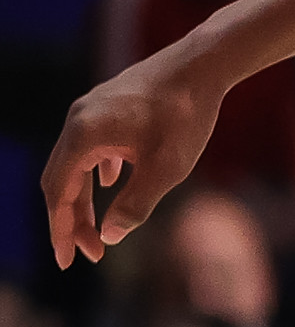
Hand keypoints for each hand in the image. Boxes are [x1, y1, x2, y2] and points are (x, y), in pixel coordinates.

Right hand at [43, 58, 222, 265]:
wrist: (202, 65)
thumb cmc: (187, 116)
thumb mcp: (167, 169)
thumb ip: (136, 204)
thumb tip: (110, 236)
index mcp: (84, 135)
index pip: (59, 192)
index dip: (61, 230)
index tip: (66, 261)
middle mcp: (78, 120)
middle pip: (62, 181)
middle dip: (73, 221)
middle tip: (91, 255)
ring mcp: (91, 111)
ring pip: (77, 165)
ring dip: (86, 200)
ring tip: (100, 233)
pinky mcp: (108, 108)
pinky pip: (92, 148)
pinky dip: (96, 173)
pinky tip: (110, 186)